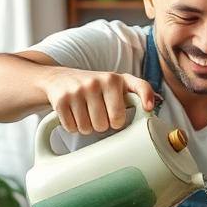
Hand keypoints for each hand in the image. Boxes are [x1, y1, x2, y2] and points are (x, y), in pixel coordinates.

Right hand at [42, 69, 157, 134]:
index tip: (148, 108)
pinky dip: (73, 127)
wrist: (58, 78)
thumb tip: (149, 109)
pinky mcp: (62, 100)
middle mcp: (99, 81)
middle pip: (111, 123)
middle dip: (105, 124)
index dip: (145, 97)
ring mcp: (79, 90)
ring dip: (88, 127)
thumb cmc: (94, 87)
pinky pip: (73, 128)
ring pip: (90, 128)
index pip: (137, 86)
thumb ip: (132, 94)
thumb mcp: (114, 85)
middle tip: (99, 114)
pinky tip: (74, 114)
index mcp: (115, 79)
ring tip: (86, 113)